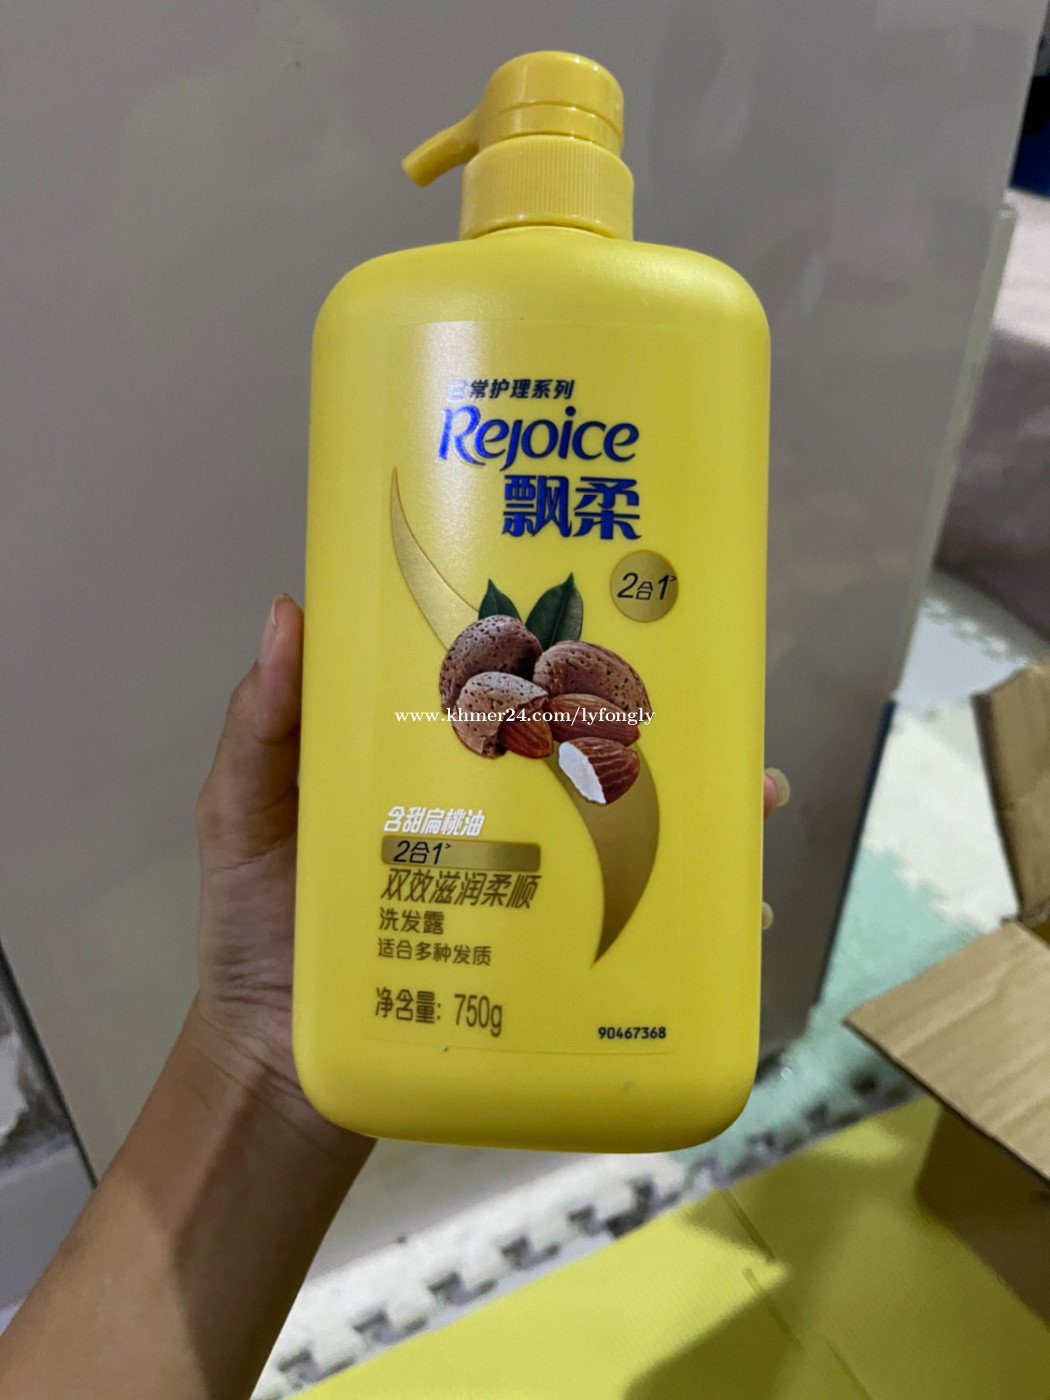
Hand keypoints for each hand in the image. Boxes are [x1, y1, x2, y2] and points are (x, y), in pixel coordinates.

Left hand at [191, 592, 786, 1133]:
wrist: (279, 1070)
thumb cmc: (259, 928)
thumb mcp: (245, 814)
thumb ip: (260, 726)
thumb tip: (292, 611)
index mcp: (436, 763)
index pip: (514, 690)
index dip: (569, 646)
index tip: (622, 608)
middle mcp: (497, 815)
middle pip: (594, 756)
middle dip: (669, 728)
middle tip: (720, 715)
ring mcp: (528, 889)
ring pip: (632, 835)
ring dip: (704, 812)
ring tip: (756, 800)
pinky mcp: (543, 962)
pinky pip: (630, 932)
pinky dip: (692, 919)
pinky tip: (736, 911)